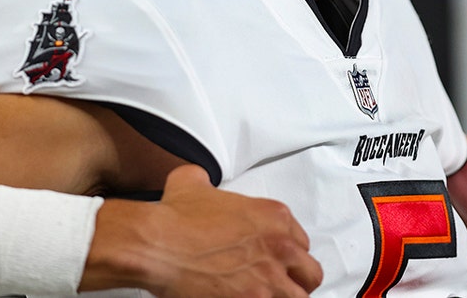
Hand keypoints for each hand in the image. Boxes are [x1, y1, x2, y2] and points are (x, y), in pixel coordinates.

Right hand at [84, 164, 322, 296]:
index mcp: (273, 216)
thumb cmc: (174, 218)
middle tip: (280, 285)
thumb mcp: (191, 182)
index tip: (277, 260)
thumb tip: (199, 182)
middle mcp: (279, 247)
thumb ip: (204, 180)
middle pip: (309, 273)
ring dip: (284, 296)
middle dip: (296, 280)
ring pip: (298, 297)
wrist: (158, 244)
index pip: (302, 243)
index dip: (288, 253)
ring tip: (265, 295)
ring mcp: (268, 279)